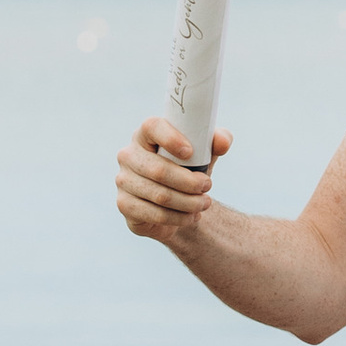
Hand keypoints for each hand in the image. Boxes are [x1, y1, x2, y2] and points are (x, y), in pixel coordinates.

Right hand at [117, 113, 229, 238]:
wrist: (175, 202)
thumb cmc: (188, 169)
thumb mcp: (205, 153)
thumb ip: (216, 141)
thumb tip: (223, 142)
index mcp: (145, 134)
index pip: (151, 127)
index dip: (170, 138)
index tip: (190, 152)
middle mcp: (128, 155)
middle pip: (158, 169)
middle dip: (189, 182)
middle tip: (208, 186)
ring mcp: (123, 181)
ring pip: (159, 195)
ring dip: (188, 202)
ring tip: (205, 203)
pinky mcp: (124, 205)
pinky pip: (154, 214)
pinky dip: (178, 218)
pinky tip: (192, 217)